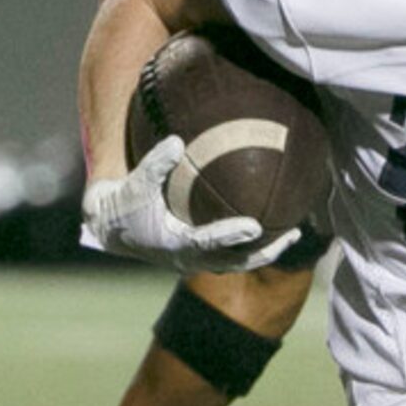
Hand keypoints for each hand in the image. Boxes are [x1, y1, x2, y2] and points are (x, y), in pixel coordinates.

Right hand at [81, 135, 299, 272]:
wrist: (110, 227)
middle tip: (293, 235)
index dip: (231, 235)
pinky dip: (253, 248)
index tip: (255, 226)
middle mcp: (188, 259)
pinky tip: (274, 230)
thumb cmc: (123, 203)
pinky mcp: (199, 258)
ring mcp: (195, 262)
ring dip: (266, 252)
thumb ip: (155, 164)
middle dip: (265, 251)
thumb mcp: (134, 183)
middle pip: (234, 262)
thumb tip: (178, 141)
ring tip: (294, 236)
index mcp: (174, 245)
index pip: (208, 243)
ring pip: (237, 264)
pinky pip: (232, 256)